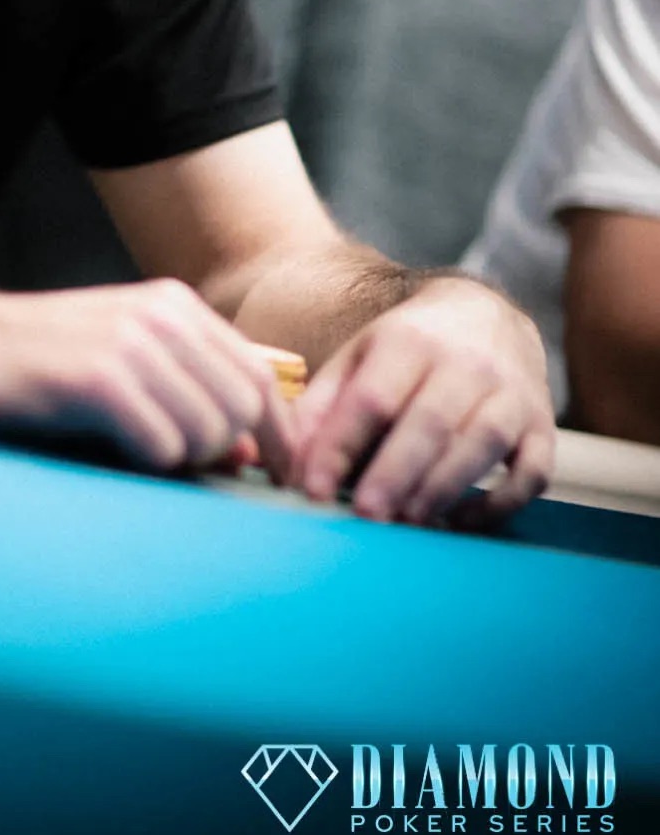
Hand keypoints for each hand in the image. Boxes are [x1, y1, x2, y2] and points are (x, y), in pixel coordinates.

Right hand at [0, 277, 295, 478]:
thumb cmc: (32, 364)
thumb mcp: (119, 362)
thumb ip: (186, 392)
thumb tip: (253, 452)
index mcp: (172, 304)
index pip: (261, 377)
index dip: (279, 437)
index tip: (278, 480)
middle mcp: (160, 314)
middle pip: (245, 408)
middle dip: (225, 453)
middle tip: (180, 468)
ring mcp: (130, 342)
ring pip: (209, 432)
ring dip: (179, 460)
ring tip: (130, 450)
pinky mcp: (97, 377)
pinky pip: (162, 447)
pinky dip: (145, 464)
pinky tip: (106, 447)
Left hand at [291, 275, 554, 526]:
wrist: (486, 314)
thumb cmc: (411, 347)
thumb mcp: (361, 355)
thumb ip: (325, 403)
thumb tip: (294, 461)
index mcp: (409, 341)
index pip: (372, 396)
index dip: (340, 444)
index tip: (314, 487)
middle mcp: (465, 363)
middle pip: (430, 421)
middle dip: (396, 472)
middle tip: (367, 514)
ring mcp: (510, 394)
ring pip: (482, 443)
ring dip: (444, 487)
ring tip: (409, 521)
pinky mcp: (540, 426)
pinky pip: (531, 470)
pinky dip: (500, 502)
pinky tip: (462, 521)